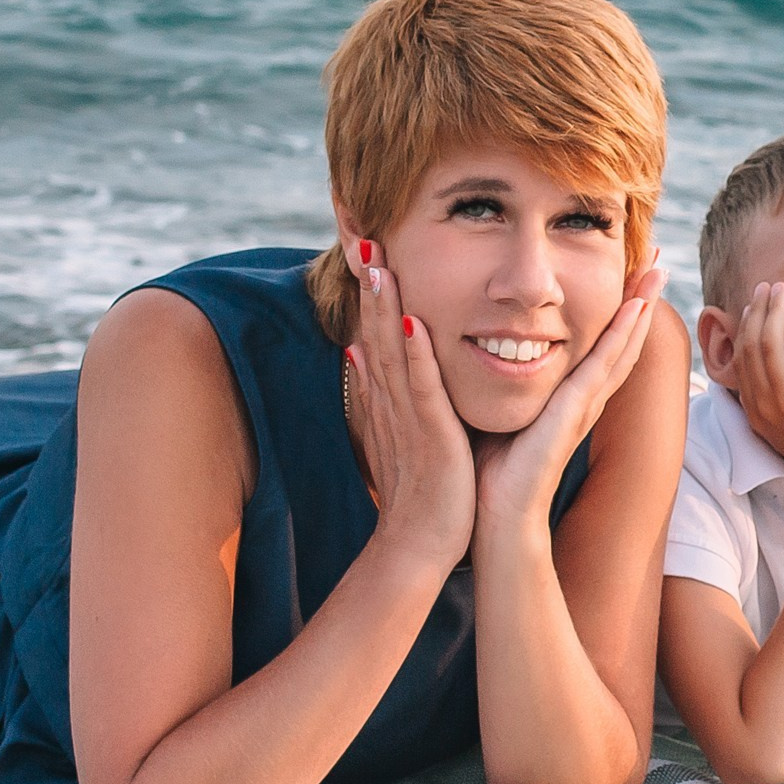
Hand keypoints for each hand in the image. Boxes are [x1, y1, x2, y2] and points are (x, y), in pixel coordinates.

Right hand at [348, 243, 476, 572]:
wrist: (420, 545)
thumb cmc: (416, 492)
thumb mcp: (392, 433)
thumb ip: (376, 391)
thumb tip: (354, 348)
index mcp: (387, 399)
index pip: (374, 335)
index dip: (368, 294)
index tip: (364, 250)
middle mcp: (391, 402)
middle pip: (376, 333)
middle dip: (370, 287)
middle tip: (362, 238)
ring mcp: (407, 417)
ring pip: (392, 351)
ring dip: (385, 307)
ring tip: (378, 264)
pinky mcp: (429, 435)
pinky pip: (422, 388)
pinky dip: (415, 355)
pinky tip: (412, 321)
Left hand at [473, 262, 668, 526]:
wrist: (496, 517)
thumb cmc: (492, 469)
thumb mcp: (499, 410)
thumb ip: (499, 380)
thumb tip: (482, 346)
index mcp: (568, 397)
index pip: (600, 344)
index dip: (617, 309)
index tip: (628, 271)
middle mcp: (584, 398)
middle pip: (622, 339)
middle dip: (641, 297)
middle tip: (658, 257)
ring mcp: (585, 406)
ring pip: (622, 345)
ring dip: (642, 306)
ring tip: (657, 268)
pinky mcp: (576, 415)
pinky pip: (604, 366)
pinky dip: (622, 336)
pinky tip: (635, 307)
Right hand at [732, 282, 783, 496]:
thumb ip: (778, 401)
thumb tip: (776, 378)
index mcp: (756, 411)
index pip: (742, 358)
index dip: (746, 327)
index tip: (755, 307)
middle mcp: (765, 403)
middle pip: (752, 344)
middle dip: (758, 311)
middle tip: (767, 288)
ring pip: (772, 341)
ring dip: (776, 309)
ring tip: (783, 289)